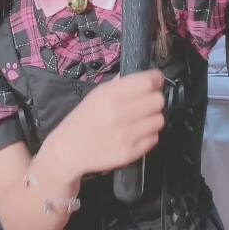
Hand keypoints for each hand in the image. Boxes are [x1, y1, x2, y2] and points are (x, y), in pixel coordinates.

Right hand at [47, 69, 165, 178]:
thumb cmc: (84, 118)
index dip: (156, 79)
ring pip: (159, 120)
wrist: (69, 150)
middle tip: (147, 101)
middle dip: (155, 98)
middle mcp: (119, 114)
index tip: (156, 80)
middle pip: (158, 101)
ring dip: (152, 117)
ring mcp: (126, 136)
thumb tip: (146, 76)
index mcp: (109, 95)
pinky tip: (136, 132)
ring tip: (141, 118)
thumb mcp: (96, 95)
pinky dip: (148, 134)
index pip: (147, 82)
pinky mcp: (131, 153)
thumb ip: (120, 84)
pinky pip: (154, 138)